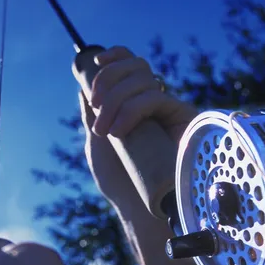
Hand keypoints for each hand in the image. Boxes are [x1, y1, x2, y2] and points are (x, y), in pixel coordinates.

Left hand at [73, 46, 196, 208]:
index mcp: (135, 103)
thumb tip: (83, 90)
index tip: (97, 62)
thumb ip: (91, 118)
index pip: (130, 66)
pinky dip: (132, 108)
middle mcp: (154, 102)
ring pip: (144, 78)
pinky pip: (156, 98)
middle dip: (109, 80)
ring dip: (116, 99)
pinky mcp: (182, 119)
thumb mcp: (97, 145)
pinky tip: (121, 130)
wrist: (142, 208)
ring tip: (106, 130)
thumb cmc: (120, 182)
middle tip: (96, 107)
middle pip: (135, 66)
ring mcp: (169, 109)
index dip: (116, 57)